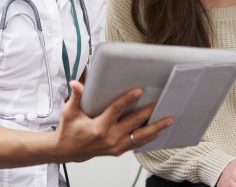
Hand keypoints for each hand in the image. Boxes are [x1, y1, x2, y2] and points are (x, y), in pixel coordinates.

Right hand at [52, 80, 172, 162]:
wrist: (66, 151)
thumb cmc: (69, 131)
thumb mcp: (70, 112)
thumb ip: (76, 97)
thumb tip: (76, 83)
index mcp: (98, 127)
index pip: (117, 110)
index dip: (128, 99)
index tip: (139, 90)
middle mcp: (110, 137)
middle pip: (134, 123)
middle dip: (149, 112)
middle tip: (160, 103)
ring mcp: (115, 146)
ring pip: (140, 137)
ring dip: (156, 128)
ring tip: (169, 120)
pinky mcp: (118, 150)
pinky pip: (137, 144)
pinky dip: (149, 138)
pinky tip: (159, 131)